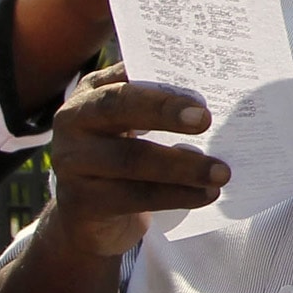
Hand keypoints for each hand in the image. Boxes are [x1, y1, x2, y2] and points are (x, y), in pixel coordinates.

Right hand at [45, 64, 227, 256]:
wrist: (88, 215)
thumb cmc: (126, 154)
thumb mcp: (135, 124)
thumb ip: (162, 103)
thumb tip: (220, 90)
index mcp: (92, 91)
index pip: (124, 77)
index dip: (159, 87)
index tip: (200, 100)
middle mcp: (73, 120)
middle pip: (117, 107)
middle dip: (163, 112)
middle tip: (206, 121)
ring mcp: (70, 161)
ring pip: (129, 159)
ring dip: (182, 166)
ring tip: (221, 173)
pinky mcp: (80, 200)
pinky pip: (133, 197)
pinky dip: (175, 196)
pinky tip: (206, 195)